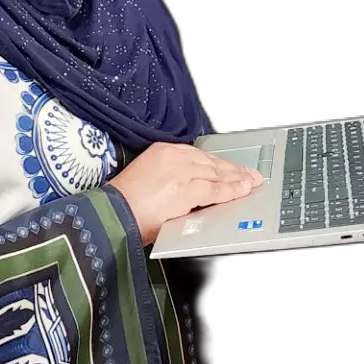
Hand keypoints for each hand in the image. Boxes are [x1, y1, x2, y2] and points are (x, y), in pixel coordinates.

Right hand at [105, 143, 264, 244]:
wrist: (113, 213)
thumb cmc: (124, 203)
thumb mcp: (147, 178)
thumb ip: (171, 177)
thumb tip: (192, 187)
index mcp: (162, 150)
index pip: (198, 155)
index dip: (217, 162)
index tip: (229, 167)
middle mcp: (173, 156)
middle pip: (210, 161)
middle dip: (232, 169)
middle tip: (248, 174)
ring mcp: (181, 171)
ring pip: (216, 173)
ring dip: (236, 179)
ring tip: (250, 183)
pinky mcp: (186, 188)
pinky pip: (215, 189)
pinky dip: (230, 190)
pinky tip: (241, 191)